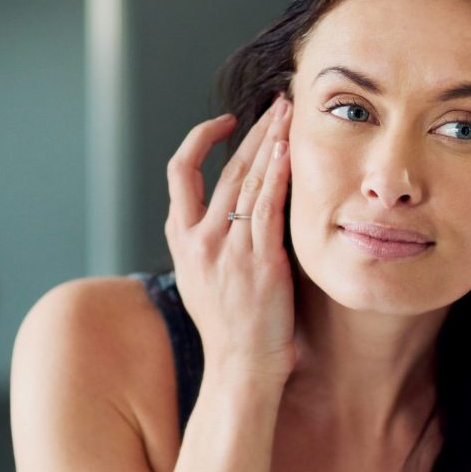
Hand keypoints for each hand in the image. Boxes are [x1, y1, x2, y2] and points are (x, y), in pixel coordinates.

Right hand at [165, 94, 296, 388]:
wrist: (241, 367)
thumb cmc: (232, 328)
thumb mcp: (205, 279)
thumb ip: (213, 243)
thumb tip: (232, 215)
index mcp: (182, 239)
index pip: (180, 173)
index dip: (201, 140)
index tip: (227, 122)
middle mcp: (200, 238)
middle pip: (225, 168)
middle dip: (254, 130)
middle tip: (278, 104)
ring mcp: (228, 249)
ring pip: (248, 181)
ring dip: (272, 141)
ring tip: (290, 114)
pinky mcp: (259, 261)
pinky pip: (268, 208)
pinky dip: (278, 176)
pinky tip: (289, 152)